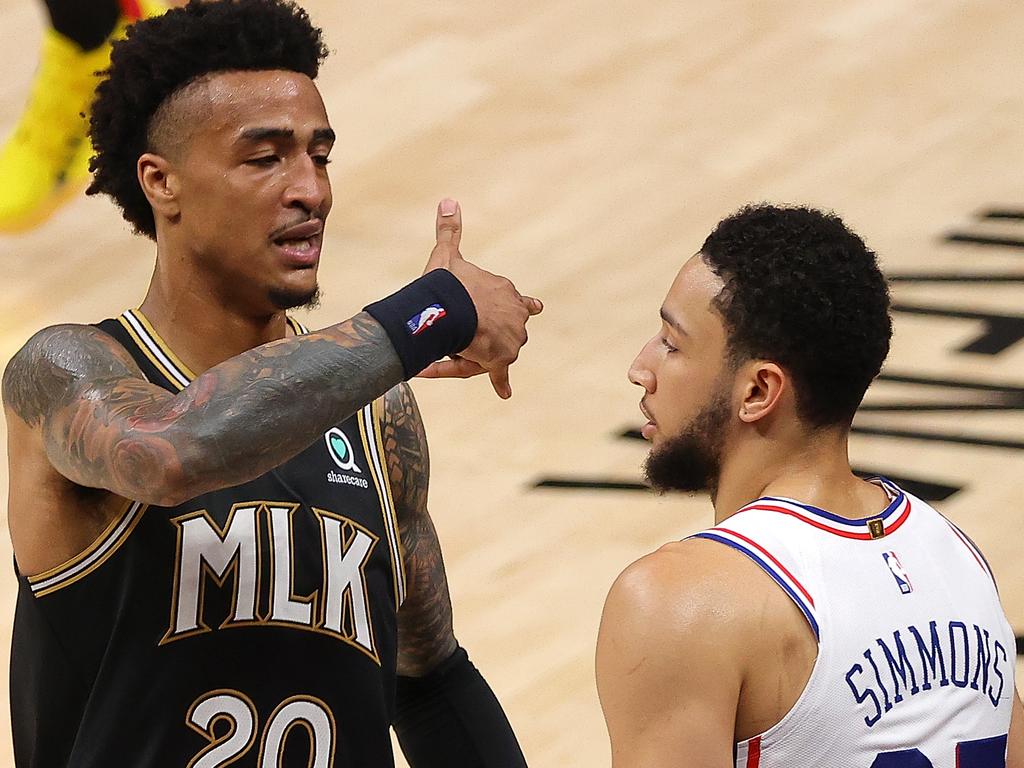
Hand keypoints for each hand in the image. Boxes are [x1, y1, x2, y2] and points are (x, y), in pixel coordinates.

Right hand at [418, 199, 542, 397]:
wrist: (448, 308)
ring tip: (460, 350)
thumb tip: (448, 199)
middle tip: (470, 334)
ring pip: (501, 352)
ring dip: (484, 354)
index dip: (524, 306)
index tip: (534, 308)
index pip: (523, 301)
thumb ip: (450, 230)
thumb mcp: (448, 254)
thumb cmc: (448, 284)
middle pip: (511, 331)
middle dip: (495, 334)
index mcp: (507, 292)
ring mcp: (510, 339)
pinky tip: (506, 393)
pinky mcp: (500, 360)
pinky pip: (500, 376)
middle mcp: (516, 317)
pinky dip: (501, 384)